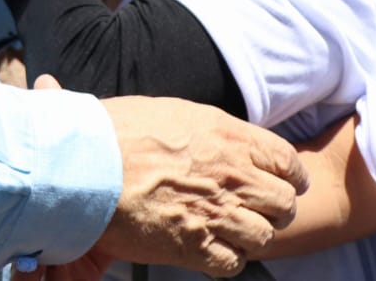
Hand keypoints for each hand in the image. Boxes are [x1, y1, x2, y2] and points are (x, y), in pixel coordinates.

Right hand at [85, 95, 306, 276]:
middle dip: (274, 209)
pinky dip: (226, 259)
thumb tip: (213, 135)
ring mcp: (216, 213)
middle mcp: (232, 175)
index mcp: (229, 136)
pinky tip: (209, 248)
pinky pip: (233, 264)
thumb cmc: (118, 131)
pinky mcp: (194, 246)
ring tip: (230, 230)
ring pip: (265, 236)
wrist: (86, 164)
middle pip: (284, 203)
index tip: (283, 182)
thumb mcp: (172, 112)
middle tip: (255, 209)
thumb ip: (206, 128)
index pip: (287, 161)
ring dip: (251, 235)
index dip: (289, 176)